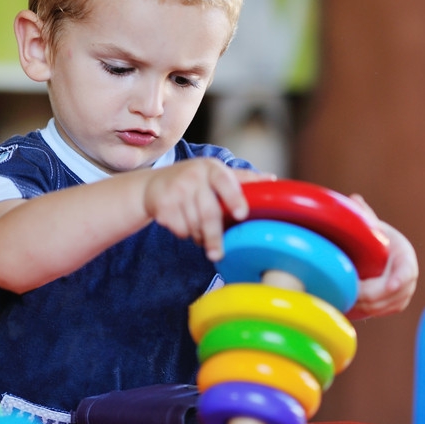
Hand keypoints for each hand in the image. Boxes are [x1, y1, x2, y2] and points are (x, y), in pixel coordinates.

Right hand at [142, 159, 273, 260]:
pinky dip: (186, 233)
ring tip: (201, 231)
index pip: (225, 181)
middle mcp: (193, 176)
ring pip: (194, 225)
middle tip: (218, 254)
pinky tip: (184, 222)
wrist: (153, 185)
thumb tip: (271, 180)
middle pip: (209, 212)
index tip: (242, 214)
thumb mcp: (215, 173)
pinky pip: (180, 229)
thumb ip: (243, 179)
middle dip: (215, 236)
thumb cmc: (194, 180)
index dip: (234, 198)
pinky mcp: (162, 205)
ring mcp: (176, 190)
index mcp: (212, 169)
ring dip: (200, 235)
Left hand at [345, 194, 418, 319]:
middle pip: (391, 294)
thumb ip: (365, 216)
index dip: (399, 279)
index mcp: (405, 255)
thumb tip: (354, 199)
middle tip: (348, 292)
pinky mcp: (394, 304)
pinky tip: (348, 306)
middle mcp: (409, 277)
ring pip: (384, 306)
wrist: (383, 253)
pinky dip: (365, 311)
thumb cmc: (376, 238)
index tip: (390, 285)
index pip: (406, 271)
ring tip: (344, 300)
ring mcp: (404, 293)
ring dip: (364, 305)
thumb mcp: (373, 226)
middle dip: (369, 296)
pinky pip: (380, 312)